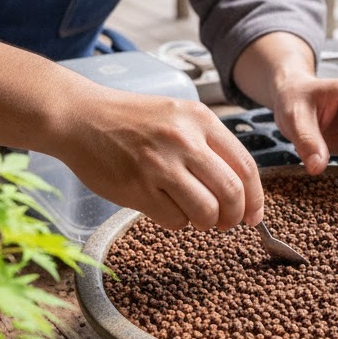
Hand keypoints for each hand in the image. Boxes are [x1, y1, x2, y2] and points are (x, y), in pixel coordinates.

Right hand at [53, 90, 263, 231]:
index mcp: (200, 120)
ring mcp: (160, 165)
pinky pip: (174, 220)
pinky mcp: (137, 189)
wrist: (81, 117)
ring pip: (205, 212)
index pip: (245, 166)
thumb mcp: (178, 115)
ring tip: (198, 217)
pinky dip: (178, 222)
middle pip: (231, 192)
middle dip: (235, 216)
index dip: (256, 198)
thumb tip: (240, 185)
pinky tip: (168, 209)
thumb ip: (208, 143)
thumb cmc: (131, 119)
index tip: (255, 214)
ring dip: (207, 223)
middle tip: (228, 222)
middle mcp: (184, 140)